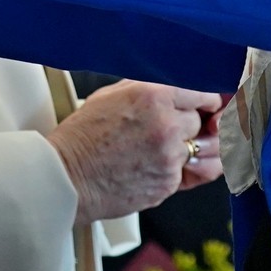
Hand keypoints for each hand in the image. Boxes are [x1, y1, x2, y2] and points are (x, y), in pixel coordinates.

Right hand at [48, 82, 222, 222]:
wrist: (67, 178)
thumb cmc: (83, 137)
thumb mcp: (111, 95)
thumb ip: (148, 87)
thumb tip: (177, 86)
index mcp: (153, 96)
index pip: (203, 94)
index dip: (204, 101)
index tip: (204, 106)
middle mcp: (166, 125)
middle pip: (200, 122)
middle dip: (189, 126)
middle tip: (168, 131)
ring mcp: (169, 157)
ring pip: (197, 149)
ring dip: (185, 150)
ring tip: (164, 151)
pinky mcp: (169, 183)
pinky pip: (187, 173)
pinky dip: (175, 172)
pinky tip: (153, 168)